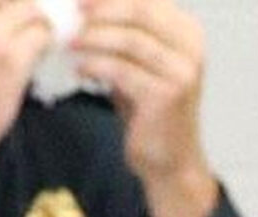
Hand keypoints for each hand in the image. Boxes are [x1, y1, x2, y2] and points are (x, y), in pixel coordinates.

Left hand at [69, 0, 219, 216]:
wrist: (168, 160)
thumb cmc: (148, 111)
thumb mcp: (138, 66)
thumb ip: (122, 38)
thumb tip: (84, 10)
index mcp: (187, 31)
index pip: (147, 0)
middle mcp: (191, 46)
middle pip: (140, 11)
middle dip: (101, 8)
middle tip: (69, 12)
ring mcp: (182, 70)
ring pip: (129, 40)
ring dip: (93, 37)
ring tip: (67, 41)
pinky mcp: (166, 95)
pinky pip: (122, 70)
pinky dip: (96, 66)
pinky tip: (78, 68)